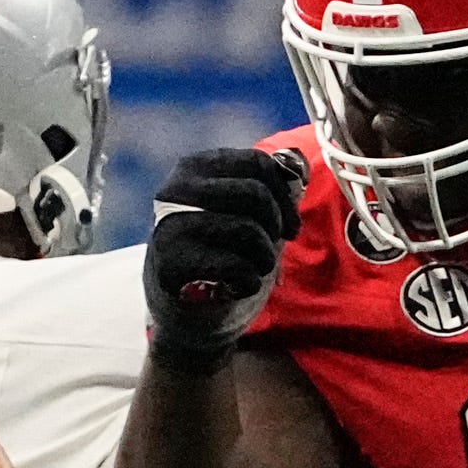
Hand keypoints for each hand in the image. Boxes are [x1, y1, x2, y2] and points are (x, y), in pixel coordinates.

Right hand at [143, 147, 306, 365]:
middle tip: (275, 246)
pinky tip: (240, 286)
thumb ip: (268, 186)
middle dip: (276, 225)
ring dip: (266, 257)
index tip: (290, 224)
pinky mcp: (171, 265)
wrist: (187, 305)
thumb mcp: (242, 210)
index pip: (256, 162)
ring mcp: (170, 227)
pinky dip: (250, 281)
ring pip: (246, 229)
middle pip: (254, 193)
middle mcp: (176, 190)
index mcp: (195, 167)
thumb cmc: (222, 249)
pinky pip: (235, 265)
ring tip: (258, 268)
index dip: (286, 194)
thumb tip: (297, 167)